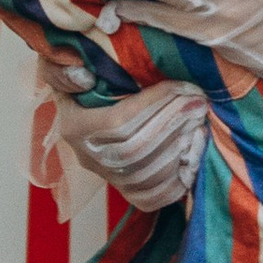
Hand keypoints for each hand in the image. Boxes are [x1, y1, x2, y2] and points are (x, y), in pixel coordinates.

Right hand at [37, 73, 209, 213]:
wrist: (90, 108)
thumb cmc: (84, 80)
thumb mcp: (63, 66)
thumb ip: (65, 69)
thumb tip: (83, 76)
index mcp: (73, 127)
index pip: (116, 122)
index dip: (153, 104)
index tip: (183, 85)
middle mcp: (88, 158)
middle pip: (134, 150)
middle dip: (172, 124)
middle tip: (199, 101)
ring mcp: (109, 178)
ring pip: (146, 175)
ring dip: (179, 145)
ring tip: (199, 119)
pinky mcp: (128, 192)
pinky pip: (154, 197)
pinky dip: (179, 176)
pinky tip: (193, 148)